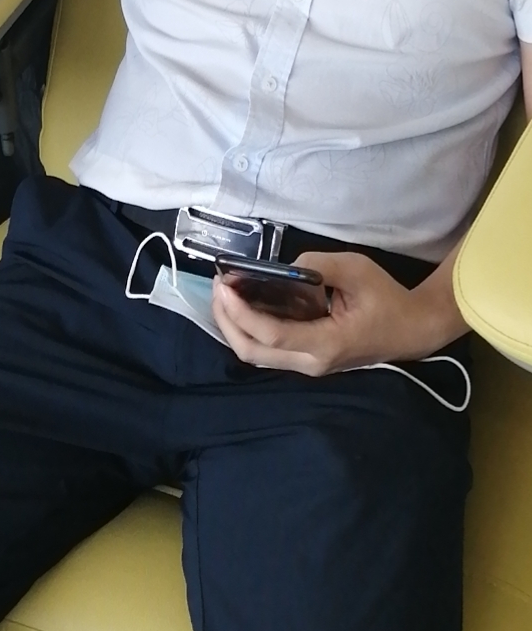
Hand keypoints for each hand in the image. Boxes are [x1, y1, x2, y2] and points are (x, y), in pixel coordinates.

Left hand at [211, 249, 460, 376]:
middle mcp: (311, 362)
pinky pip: (269, 349)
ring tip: (226, 291)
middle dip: (227, 320)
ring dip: (235, 325)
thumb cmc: (386, 298)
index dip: (240, 311)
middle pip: (253, 352)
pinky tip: (246, 301)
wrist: (412, 329)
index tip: (223, 283)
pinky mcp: (308, 358)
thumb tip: (284, 268)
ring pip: (257, 354)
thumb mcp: (355, 270)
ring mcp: (308, 365)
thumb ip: (317, 265)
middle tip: (218, 285)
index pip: (269, 334)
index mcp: (325, 344)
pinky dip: (250, 327)